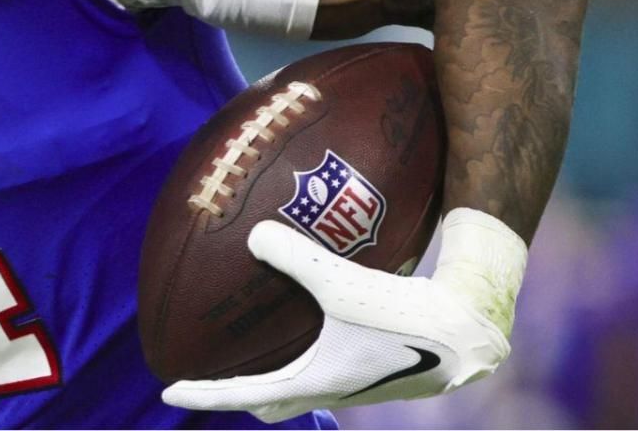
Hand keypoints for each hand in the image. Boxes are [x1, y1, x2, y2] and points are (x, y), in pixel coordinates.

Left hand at [164, 212, 523, 422]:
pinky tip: (316, 318)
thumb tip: (252, 235)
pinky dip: (310, 352)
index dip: (203, 394)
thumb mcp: (343, 284)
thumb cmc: (405, 316)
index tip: (167, 392)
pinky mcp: (379, 366)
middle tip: (213, 374)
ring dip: (279, 375)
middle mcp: (333, 389)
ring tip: (261, 349)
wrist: (469, 332)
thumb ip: (295, 258)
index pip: (243, 395)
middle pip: (273, 401)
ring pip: (304, 386)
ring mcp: (358, 381)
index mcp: (314, 382)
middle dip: (240, 393)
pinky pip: (330, 365)